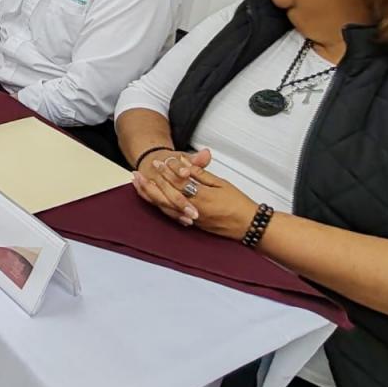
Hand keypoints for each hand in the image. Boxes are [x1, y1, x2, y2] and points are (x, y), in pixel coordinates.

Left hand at [131, 149, 256, 238]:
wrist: (249, 225)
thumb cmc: (239, 204)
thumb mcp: (222, 184)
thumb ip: (202, 174)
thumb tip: (187, 164)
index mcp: (203, 197)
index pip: (180, 181)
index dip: (168, 170)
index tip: (159, 161)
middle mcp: (195, 209)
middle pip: (169, 193)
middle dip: (155, 180)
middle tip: (143, 170)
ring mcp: (192, 218)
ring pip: (166, 206)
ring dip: (151, 194)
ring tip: (139, 183)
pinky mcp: (192, 225)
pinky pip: (171, 215)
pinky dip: (159, 205)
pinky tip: (151, 199)